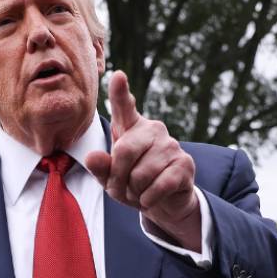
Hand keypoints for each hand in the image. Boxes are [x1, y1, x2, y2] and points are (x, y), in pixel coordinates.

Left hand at [83, 70, 201, 250]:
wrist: (163, 202)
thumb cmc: (133, 184)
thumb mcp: (110, 178)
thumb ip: (100, 167)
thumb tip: (92, 156)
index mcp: (131, 128)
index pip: (124, 107)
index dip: (120, 92)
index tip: (118, 75)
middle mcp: (153, 130)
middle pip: (124, 151)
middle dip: (116, 178)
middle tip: (119, 190)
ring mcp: (171, 145)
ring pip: (141, 174)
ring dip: (134, 192)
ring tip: (138, 193)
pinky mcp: (185, 163)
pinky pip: (159, 185)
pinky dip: (149, 199)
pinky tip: (151, 198)